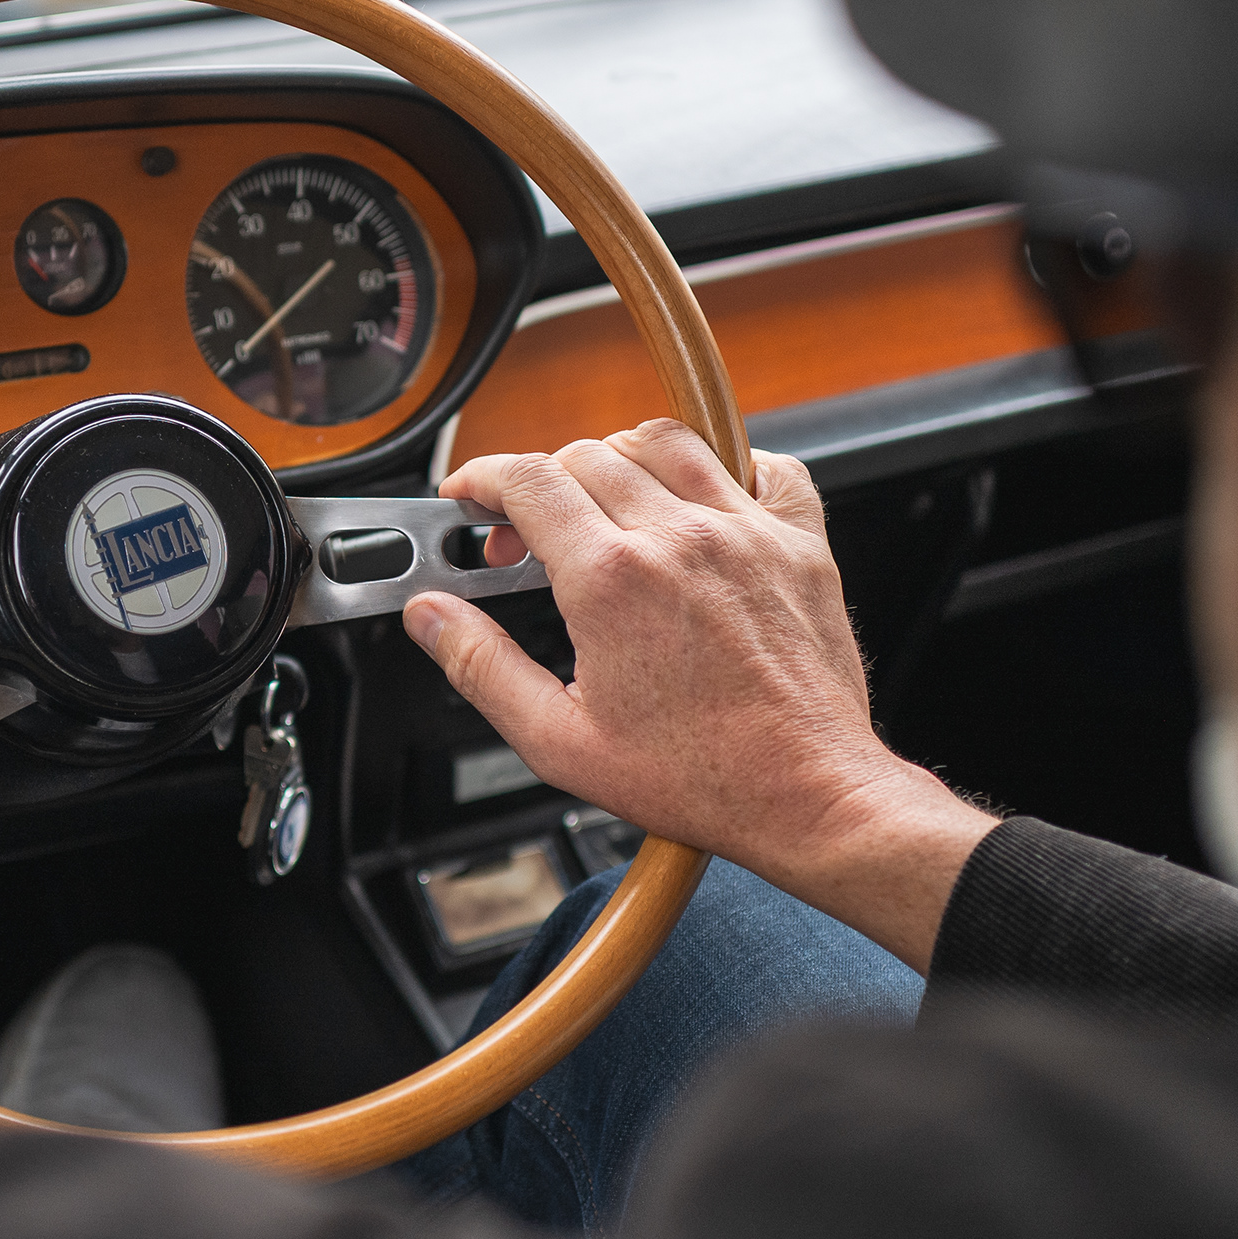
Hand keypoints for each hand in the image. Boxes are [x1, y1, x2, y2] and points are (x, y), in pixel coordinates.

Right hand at [402, 421, 1001, 968]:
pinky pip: (763, 465)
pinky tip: (704, 503)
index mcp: (611, 581)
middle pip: (587, 455)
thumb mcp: (559, 742)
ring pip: (667, 443)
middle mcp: (678, 539)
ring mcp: (745, 533)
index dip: (483, 478)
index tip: (471, 497)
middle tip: (529, 539)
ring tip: (607, 510)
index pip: (528, 479)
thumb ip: (480, 666)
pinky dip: (726, 467)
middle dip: (541, 485)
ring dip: (621, 461)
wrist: (808, 795)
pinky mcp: (800, 544)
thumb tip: (429, 617)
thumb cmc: (699, 779)